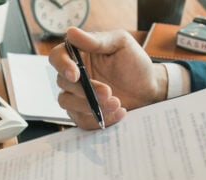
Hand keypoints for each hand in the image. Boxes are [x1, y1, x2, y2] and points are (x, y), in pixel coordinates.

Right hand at [48, 27, 166, 128]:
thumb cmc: (134, 62)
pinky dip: (98, 119)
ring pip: (67, 102)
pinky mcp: (83, 113)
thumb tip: (71, 33)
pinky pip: (80, 120)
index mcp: (79, 54)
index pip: (57, 57)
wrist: (149, 88)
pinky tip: (118, 113)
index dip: (62, 65)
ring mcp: (77, 95)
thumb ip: (97, 40)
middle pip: (63, 82)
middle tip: (108, 93)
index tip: (76, 75)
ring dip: (90, 105)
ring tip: (116, 104)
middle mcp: (74, 75)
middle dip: (86, 90)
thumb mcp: (120, 44)